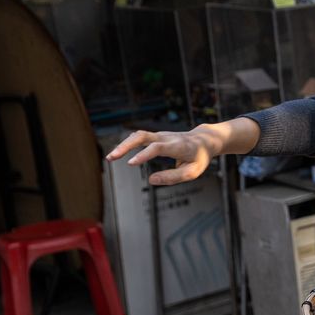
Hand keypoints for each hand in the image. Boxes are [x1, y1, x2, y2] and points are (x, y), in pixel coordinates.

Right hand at [105, 118, 258, 185]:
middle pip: (143, 136)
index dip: (144, 154)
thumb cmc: (199, 158)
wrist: (204, 140)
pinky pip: (139, 137)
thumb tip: (151, 180)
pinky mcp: (156, 136)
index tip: (130, 163)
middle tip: (111, 157)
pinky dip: (127, 144)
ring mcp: (160, 135)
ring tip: (110, 158)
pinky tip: (117, 153)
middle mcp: (167, 138)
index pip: (157, 148)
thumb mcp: (193, 172)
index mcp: (177, 146)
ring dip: (123, 145)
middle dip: (126, 146)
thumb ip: (173, 177)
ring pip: (138, 135)